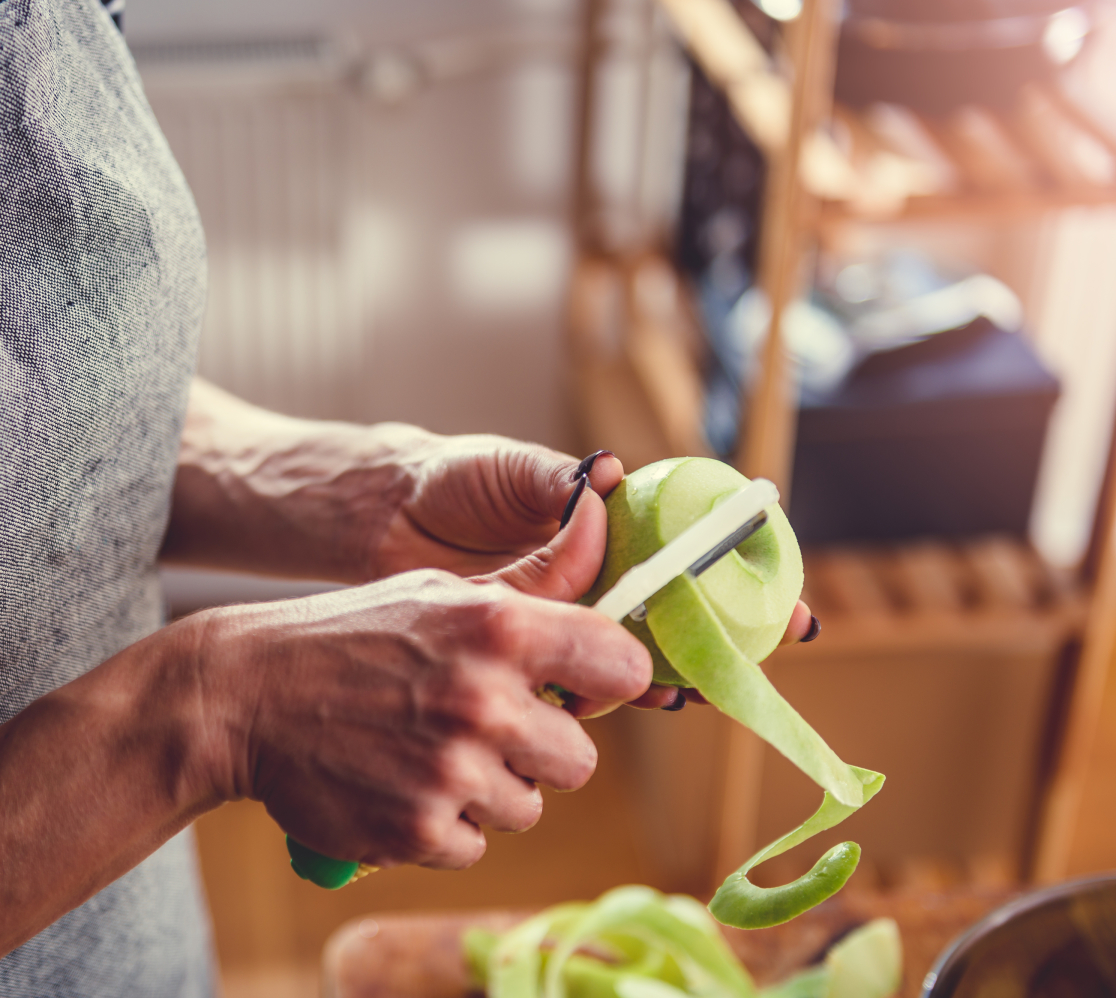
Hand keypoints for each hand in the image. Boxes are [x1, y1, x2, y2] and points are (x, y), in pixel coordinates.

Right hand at [200, 486, 650, 869]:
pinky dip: (442, 825)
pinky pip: (474, 845)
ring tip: (428, 753)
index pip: (622, 666)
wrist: (247, 693)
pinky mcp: (419, 829)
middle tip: (483, 729)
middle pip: (580, 760)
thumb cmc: (353, 637)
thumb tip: (614, 627)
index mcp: (500, 626)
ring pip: (528, 807)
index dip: (609, 681)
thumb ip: (527, 608)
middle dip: (540, 750)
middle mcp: (485, 700)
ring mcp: (452, 771)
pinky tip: (400, 784)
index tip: (587, 687)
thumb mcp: (436, 593)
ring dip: (488, 790)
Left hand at [367, 439, 819, 710]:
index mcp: (604, 527)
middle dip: (729, 633)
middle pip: (676, 609)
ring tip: (708, 683)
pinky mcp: (529, 651)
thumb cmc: (449, 479)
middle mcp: (595, 574)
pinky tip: (640, 700)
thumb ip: (557, 483)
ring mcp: (565, 616)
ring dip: (677, 670)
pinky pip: (579, 675)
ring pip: (635, 650)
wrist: (382, 518)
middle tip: (770, 651)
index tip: (788, 602)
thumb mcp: (507, 469)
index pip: (685, 548)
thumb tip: (610, 474)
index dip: (739, 572)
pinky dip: (610, 691)